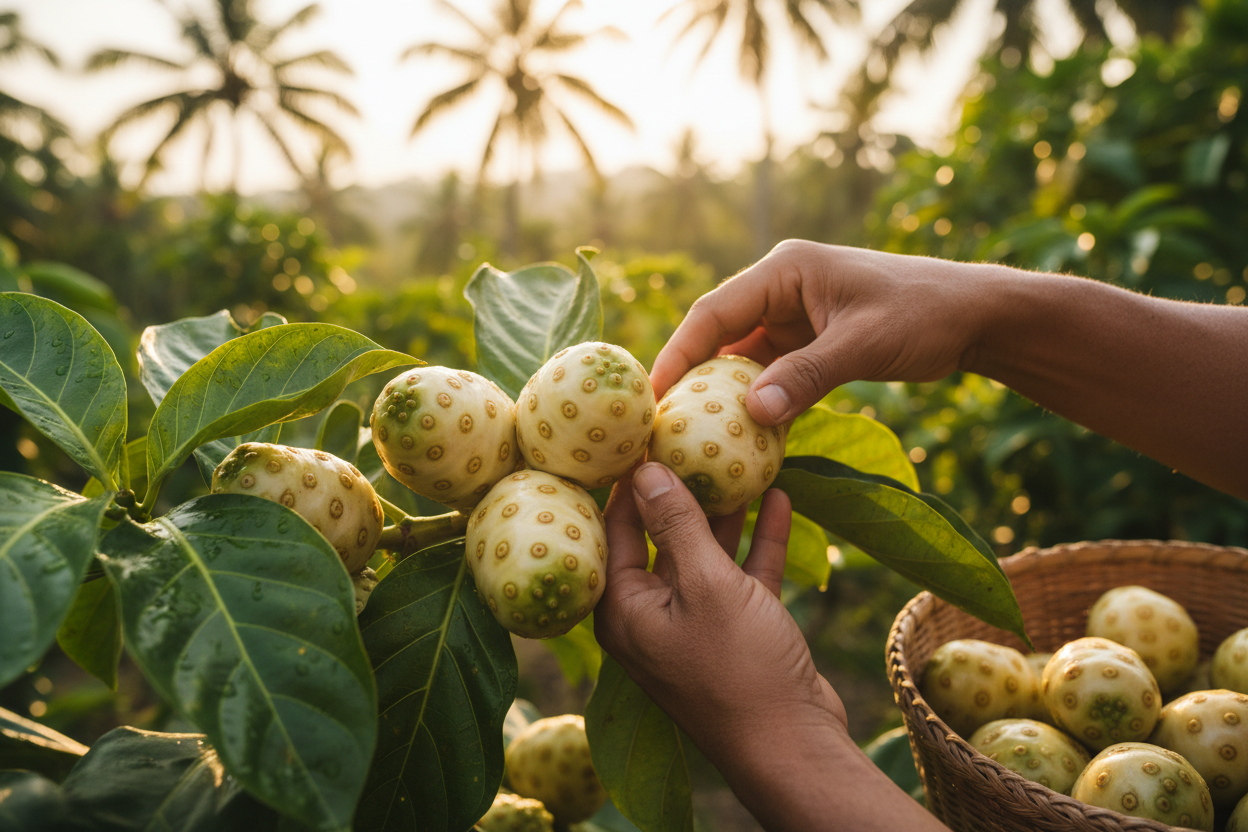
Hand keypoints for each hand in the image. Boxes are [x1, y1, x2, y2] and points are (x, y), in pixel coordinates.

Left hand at [594, 462, 948, 831]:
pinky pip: (743, 573)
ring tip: (738, 458)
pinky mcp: (738, 629)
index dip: (628, 480)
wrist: (793, 745)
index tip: (644, 432)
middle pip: (661, 536)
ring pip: (705, 552)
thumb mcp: (705, 584)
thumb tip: (645, 470)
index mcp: (623, 607)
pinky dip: (759, 541)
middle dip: (681, 489)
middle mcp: (651, 613)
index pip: (613, 528)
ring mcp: (696, 622)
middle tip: (694, 434)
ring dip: (725, 511)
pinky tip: (779, 498)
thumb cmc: (738, 668)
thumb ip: (676, 524)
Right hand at [651, 240, 1003, 424]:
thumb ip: (807, 377)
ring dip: (722, 396)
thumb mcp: (864, 344)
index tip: (653, 395)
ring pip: (740, 361)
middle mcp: (779, 290)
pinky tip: (741, 438)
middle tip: (662, 425)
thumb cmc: (924, 314)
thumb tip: (751, 414)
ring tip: (691, 438)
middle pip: (718, 337)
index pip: (714, 312)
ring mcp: (792, 318)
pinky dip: (756, 404)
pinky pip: (768, 376)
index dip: (679, 353)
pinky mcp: (807, 344)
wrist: (974, 316)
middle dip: (691, 379)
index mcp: (784, 271)